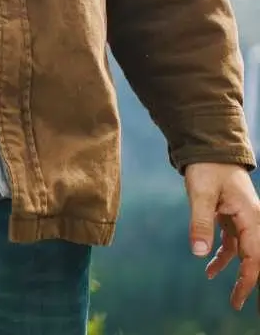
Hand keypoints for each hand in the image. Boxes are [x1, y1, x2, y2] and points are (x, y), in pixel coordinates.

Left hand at [185, 162, 259, 310]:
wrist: (209, 148)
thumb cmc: (207, 167)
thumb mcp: (201, 194)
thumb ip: (200, 223)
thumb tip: (199, 253)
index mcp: (252, 218)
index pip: (254, 257)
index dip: (248, 281)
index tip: (239, 299)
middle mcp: (253, 221)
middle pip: (255, 259)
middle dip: (248, 282)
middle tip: (236, 305)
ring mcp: (244, 219)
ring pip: (244, 252)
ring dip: (234, 271)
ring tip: (221, 289)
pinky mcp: (233, 217)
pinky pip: (233, 242)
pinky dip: (224, 256)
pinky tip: (210, 268)